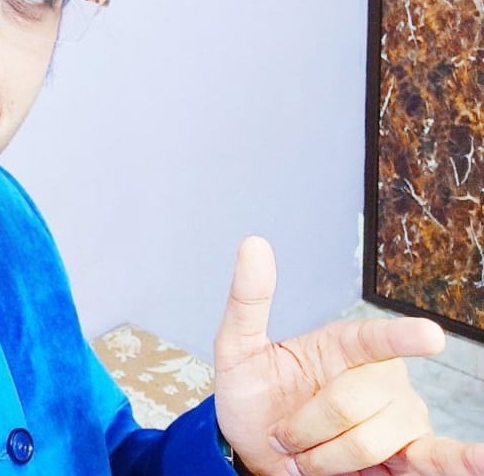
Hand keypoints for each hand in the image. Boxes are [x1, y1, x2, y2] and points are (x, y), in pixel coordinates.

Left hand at [213, 236, 483, 475]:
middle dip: (306, 427)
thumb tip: (253, 243)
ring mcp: (400, 417)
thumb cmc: (253, 395)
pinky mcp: (410, 456)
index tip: (429, 336)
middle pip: (353, 404)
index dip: (402, 338)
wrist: (256, 451)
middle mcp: (381, 376)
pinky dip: (465, 463)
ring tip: (307, 457)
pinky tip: (481, 460)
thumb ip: (248, 299)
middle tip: (283, 436)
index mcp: (345, 344)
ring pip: (373, 442)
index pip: (375, 339)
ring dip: (326, 459)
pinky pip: (439, 461)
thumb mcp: (237, 347)